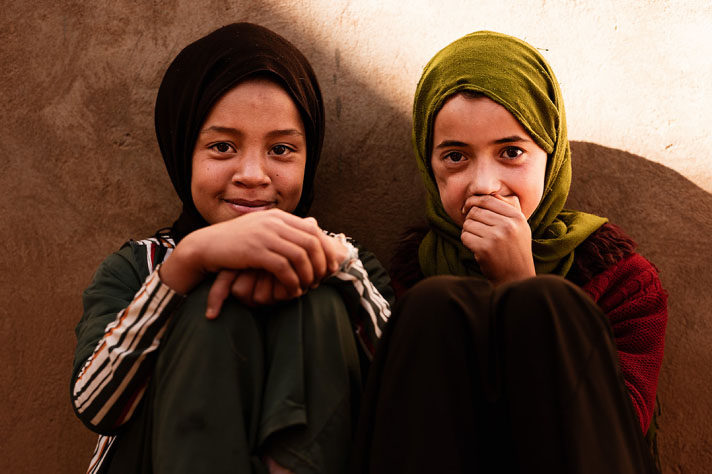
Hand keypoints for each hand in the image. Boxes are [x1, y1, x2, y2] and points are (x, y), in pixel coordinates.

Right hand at [204, 232, 350, 317]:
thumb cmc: (236, 244)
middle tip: (322, 281)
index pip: (314, 231)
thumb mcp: (262, 231)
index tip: (331, 267)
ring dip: (308, 276)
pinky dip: (292, 281)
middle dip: (321, 265)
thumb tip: (313, 229)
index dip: (326, 250)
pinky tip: (292, 291)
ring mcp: (264, 235)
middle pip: (311, 243)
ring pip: (300, 256)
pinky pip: (283, 268)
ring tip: (307, 288)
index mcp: (278, 216)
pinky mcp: (255, 251)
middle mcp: (274, 222)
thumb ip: (284, 231)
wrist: (206, 246)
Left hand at [460, 194, 534, 285]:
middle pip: (475, 211)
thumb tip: (487, 192)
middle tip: (476, 230)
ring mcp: (497, 237)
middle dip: (470, 219)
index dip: (473, 202)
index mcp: (517, 217)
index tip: (467, 209)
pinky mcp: (485, 249)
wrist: (516, 278)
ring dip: (468, 232)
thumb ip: (507, 208)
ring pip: (468, 223)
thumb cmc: (514, 250)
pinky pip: (465, 236)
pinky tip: (477, 248)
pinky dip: (467, 241)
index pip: (488, 199)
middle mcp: (508, 225)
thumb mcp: (519, 226)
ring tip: (479, 240)